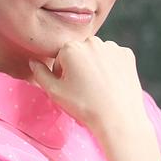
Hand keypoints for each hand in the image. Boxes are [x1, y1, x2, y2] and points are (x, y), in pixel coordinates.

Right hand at [29, 36, 145, 137]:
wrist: (118, 118)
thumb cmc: (84, 106)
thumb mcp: (55, 92)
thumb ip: (40, 74)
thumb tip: (33, 61)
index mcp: (71, 48)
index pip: (60, 58)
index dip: (62, 75)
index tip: (70, 88)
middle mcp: (92, 41)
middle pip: (79, 53)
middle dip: (79, 67)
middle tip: (85, 89)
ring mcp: (112, 47)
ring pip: (97, 54)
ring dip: (95, 65)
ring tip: (99, 87)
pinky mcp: (127, 54)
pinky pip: (114, 57)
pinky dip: (112, 67)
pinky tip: (111, 83)